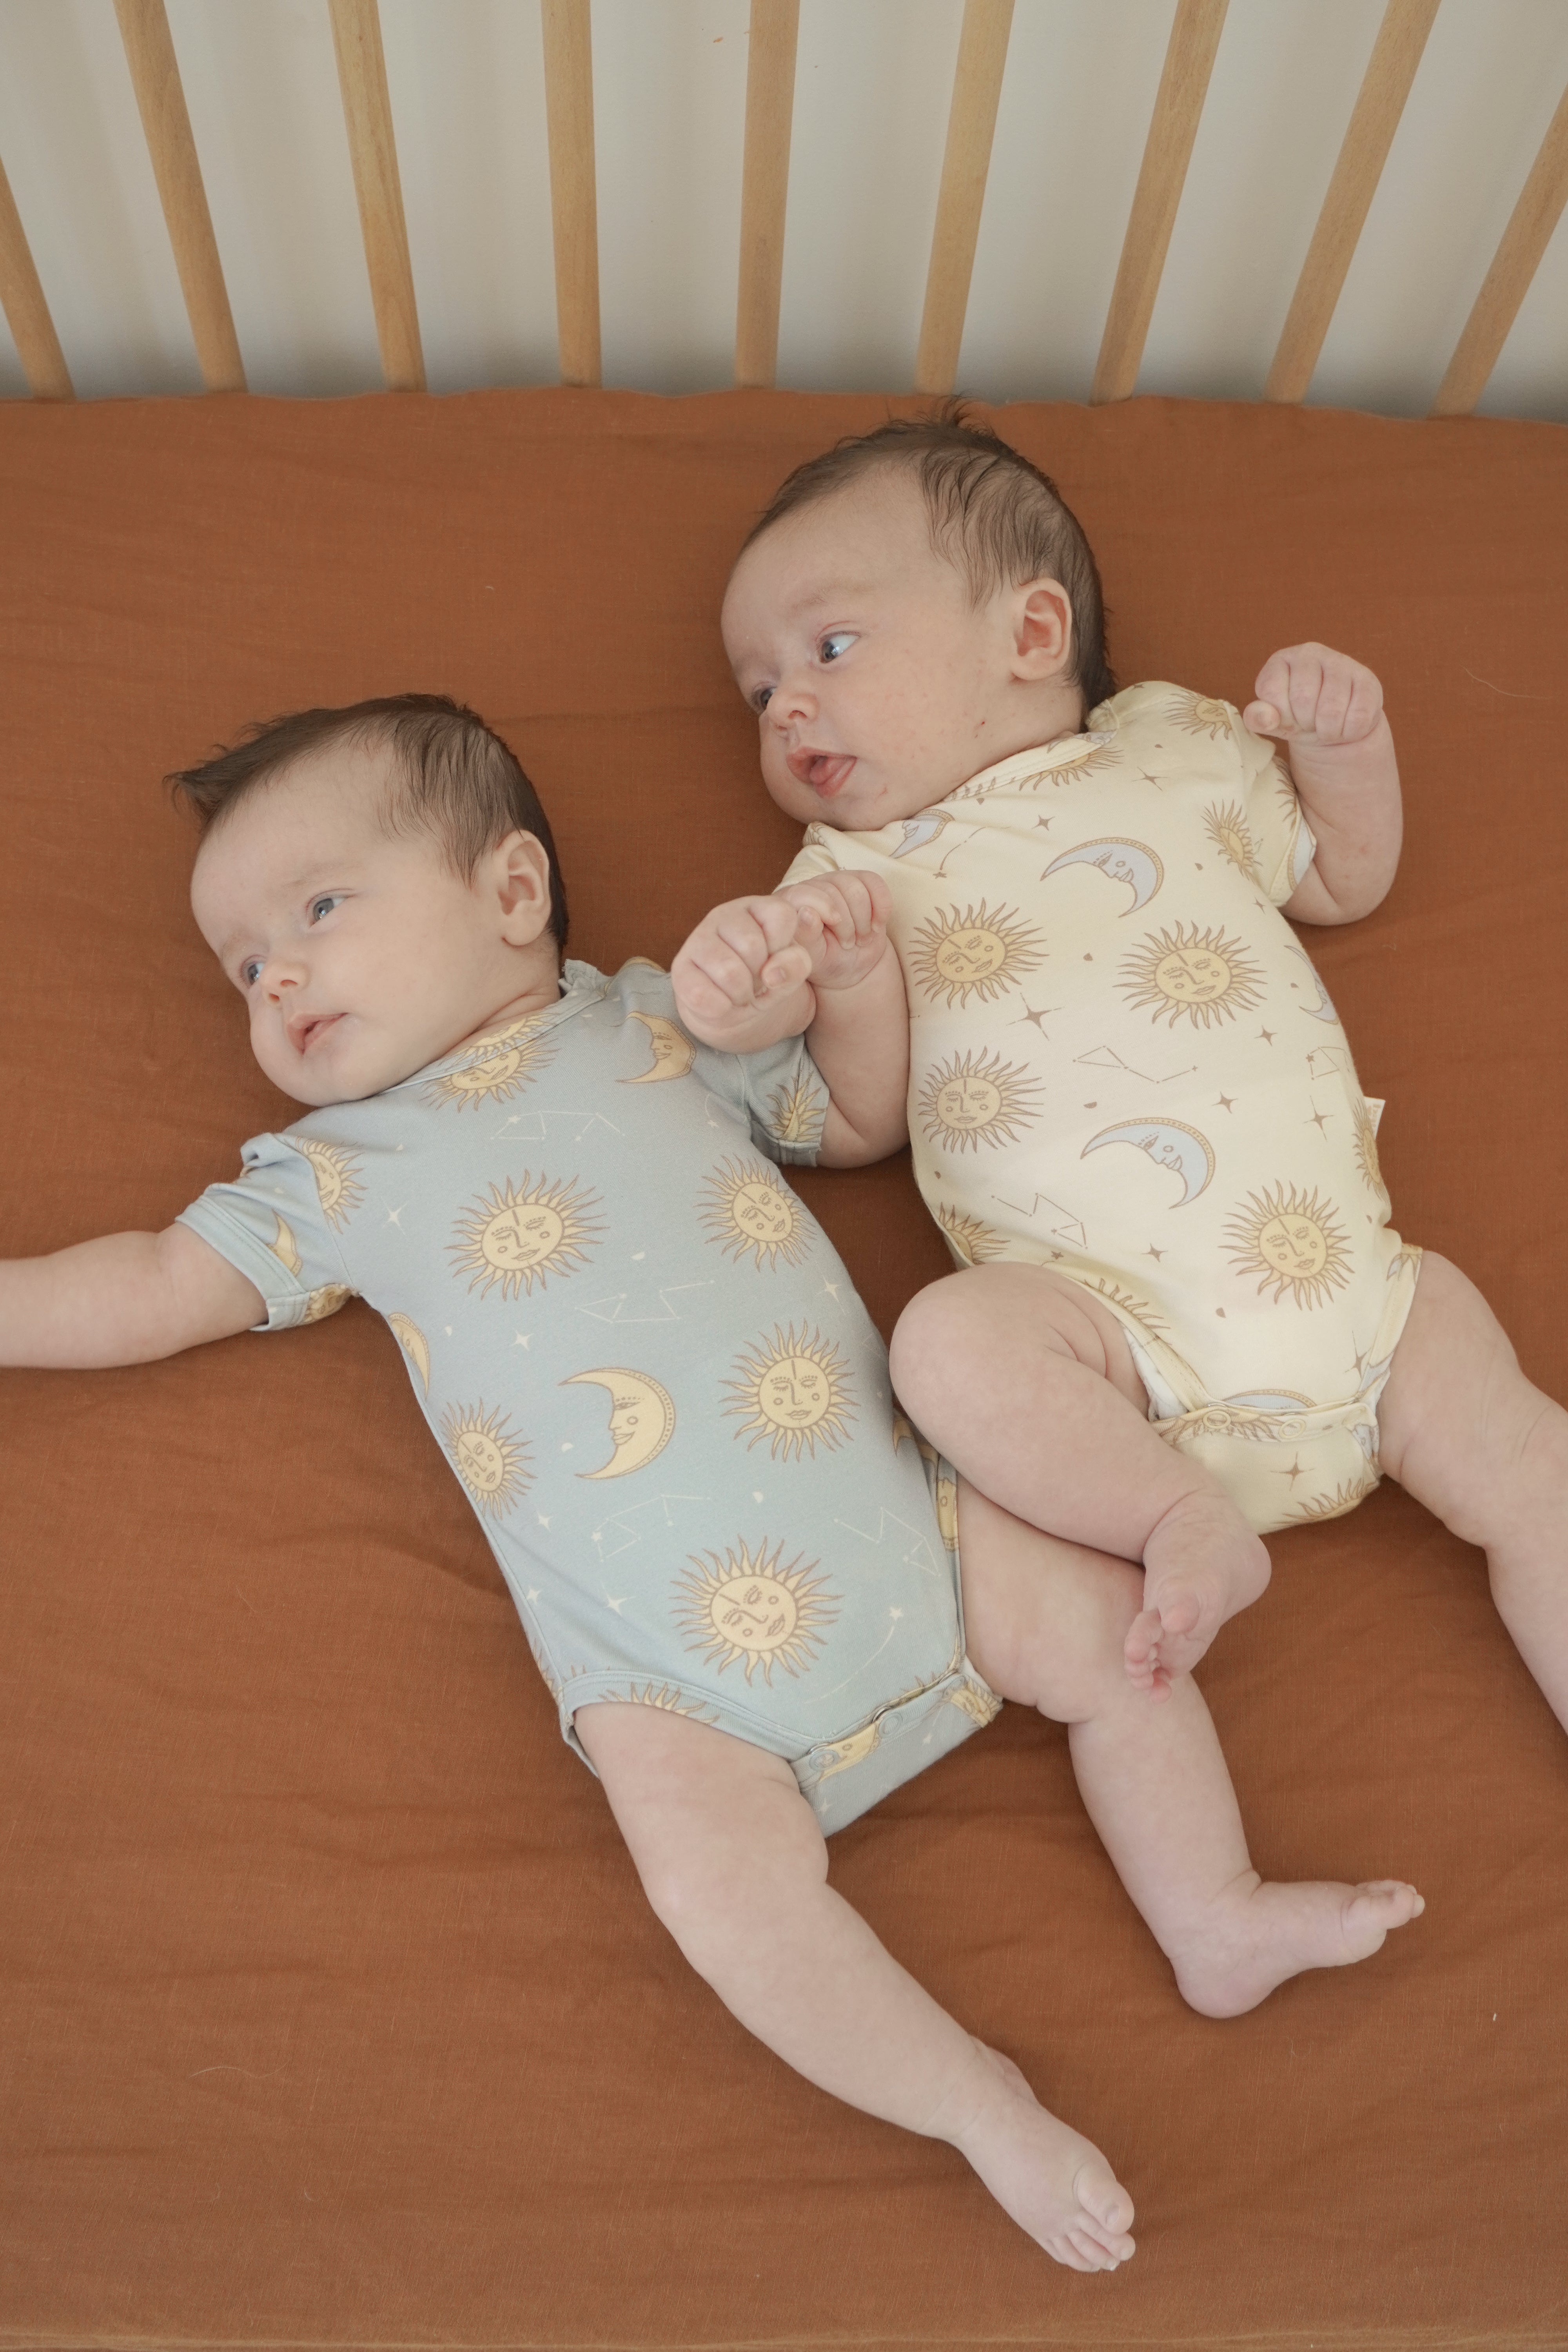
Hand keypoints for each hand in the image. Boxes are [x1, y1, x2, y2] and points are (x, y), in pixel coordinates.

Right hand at [671, 873, 891, 1048]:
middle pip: (752, 945)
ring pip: (728, 971)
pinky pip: (703, 994)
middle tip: (757, 982)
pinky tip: (721, 1002)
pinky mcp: (680, 968)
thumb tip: (771, 974)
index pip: (782, 915)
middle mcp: (725, 915)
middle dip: (760, 975)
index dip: (784, 947)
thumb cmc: (766, 981)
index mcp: (758, 908)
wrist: (734, 1008)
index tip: (777, 960)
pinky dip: (721, 1008)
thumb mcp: (791, 974)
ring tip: (741, 993)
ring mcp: (698, 939)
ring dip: (741, 994)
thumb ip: (795, 965)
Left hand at [776, 872, 892, 992]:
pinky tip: (878, 925)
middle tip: (849, 945)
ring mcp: (836, 881)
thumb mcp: (814, 957)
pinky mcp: (861, 882)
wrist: (853, 963)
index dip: (825, 911)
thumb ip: (806, 937)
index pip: (804, 893)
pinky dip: (882, 906)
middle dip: (847, 924)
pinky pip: (876, 883)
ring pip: (856, 887)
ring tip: (861, 938)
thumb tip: (806, 912)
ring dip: (864, 918)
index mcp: (792, 904)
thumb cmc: (827, 961)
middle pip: (834, 890)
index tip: (839, 938)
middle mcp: (812, 887)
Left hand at [1243, 643, 1383, 750]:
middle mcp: (1311, 652)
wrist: (1336, 724)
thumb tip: (1262, 718)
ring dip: (1328, 731)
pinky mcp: (1367, 680)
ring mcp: (1342, 662)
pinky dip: (1349, 732)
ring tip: (1327, 725)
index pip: (1271, 690)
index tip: (1288, 716)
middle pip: (1302, 700)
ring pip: (1331, 711)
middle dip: (1305, 723)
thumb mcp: (1274, 720)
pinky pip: (1357, 718)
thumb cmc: (1298, 718)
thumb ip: (1259, 718)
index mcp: (1282, 659)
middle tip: (1310, 722)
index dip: (1280, 714)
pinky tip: (1346, 723)